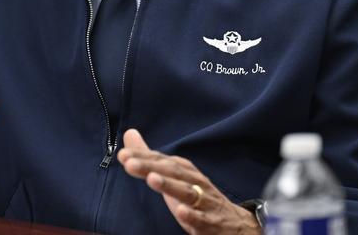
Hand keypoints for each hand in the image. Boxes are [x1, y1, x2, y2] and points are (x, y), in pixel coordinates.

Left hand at [118, 129, 260, 234]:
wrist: (234, 224)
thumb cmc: (197, 196)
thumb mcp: (173, 175)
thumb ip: (150, 158)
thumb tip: (129, 134)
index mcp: (184, 170)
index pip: (161, 160)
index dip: (142, 157)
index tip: (123, 156)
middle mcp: (195, 181)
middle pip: (172, 171)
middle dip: (151, 167)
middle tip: (130, 164)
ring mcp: (204, 201)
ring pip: (187, 191)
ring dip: (170, 185)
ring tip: (152, 179)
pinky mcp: (211, 221)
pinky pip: (201, 218)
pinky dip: (192, 214)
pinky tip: (180, 211)